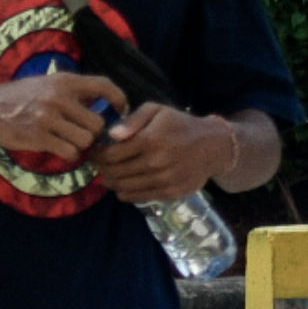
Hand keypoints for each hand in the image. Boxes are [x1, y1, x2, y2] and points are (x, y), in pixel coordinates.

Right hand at [0, 68, 118, 165]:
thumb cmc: (19, 97)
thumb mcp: (46, 84)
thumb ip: (74, 91)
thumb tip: (106, 102)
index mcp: (64, 81)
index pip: (105, 86)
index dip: (120, 99)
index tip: (120, 111)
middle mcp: (58, 97)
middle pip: (98, 123)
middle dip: (93, 133)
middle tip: (82, 135)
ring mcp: (48, 117)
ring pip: (86, 140)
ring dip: (81, 145)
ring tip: (68, 142)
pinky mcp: (38, 136)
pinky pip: (70, 152)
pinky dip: (69, 155)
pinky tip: (58, 149)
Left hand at [94, 103, 236, 204]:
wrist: (215, 145)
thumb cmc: (180, 124)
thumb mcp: (157, 111)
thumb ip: (132, 120)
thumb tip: (112, 135)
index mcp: (151, 140)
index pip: (110, 154)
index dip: (96, 154)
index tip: (93, 151)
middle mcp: (156, 162)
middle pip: (114, 172)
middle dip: (100, 168)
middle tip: (98, 164)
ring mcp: (164, 179)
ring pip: (123, 186)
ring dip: (110, 181)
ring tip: (108, 174)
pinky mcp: (171, 192)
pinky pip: (138, 197)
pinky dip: (124, 193)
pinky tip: (122, 185)